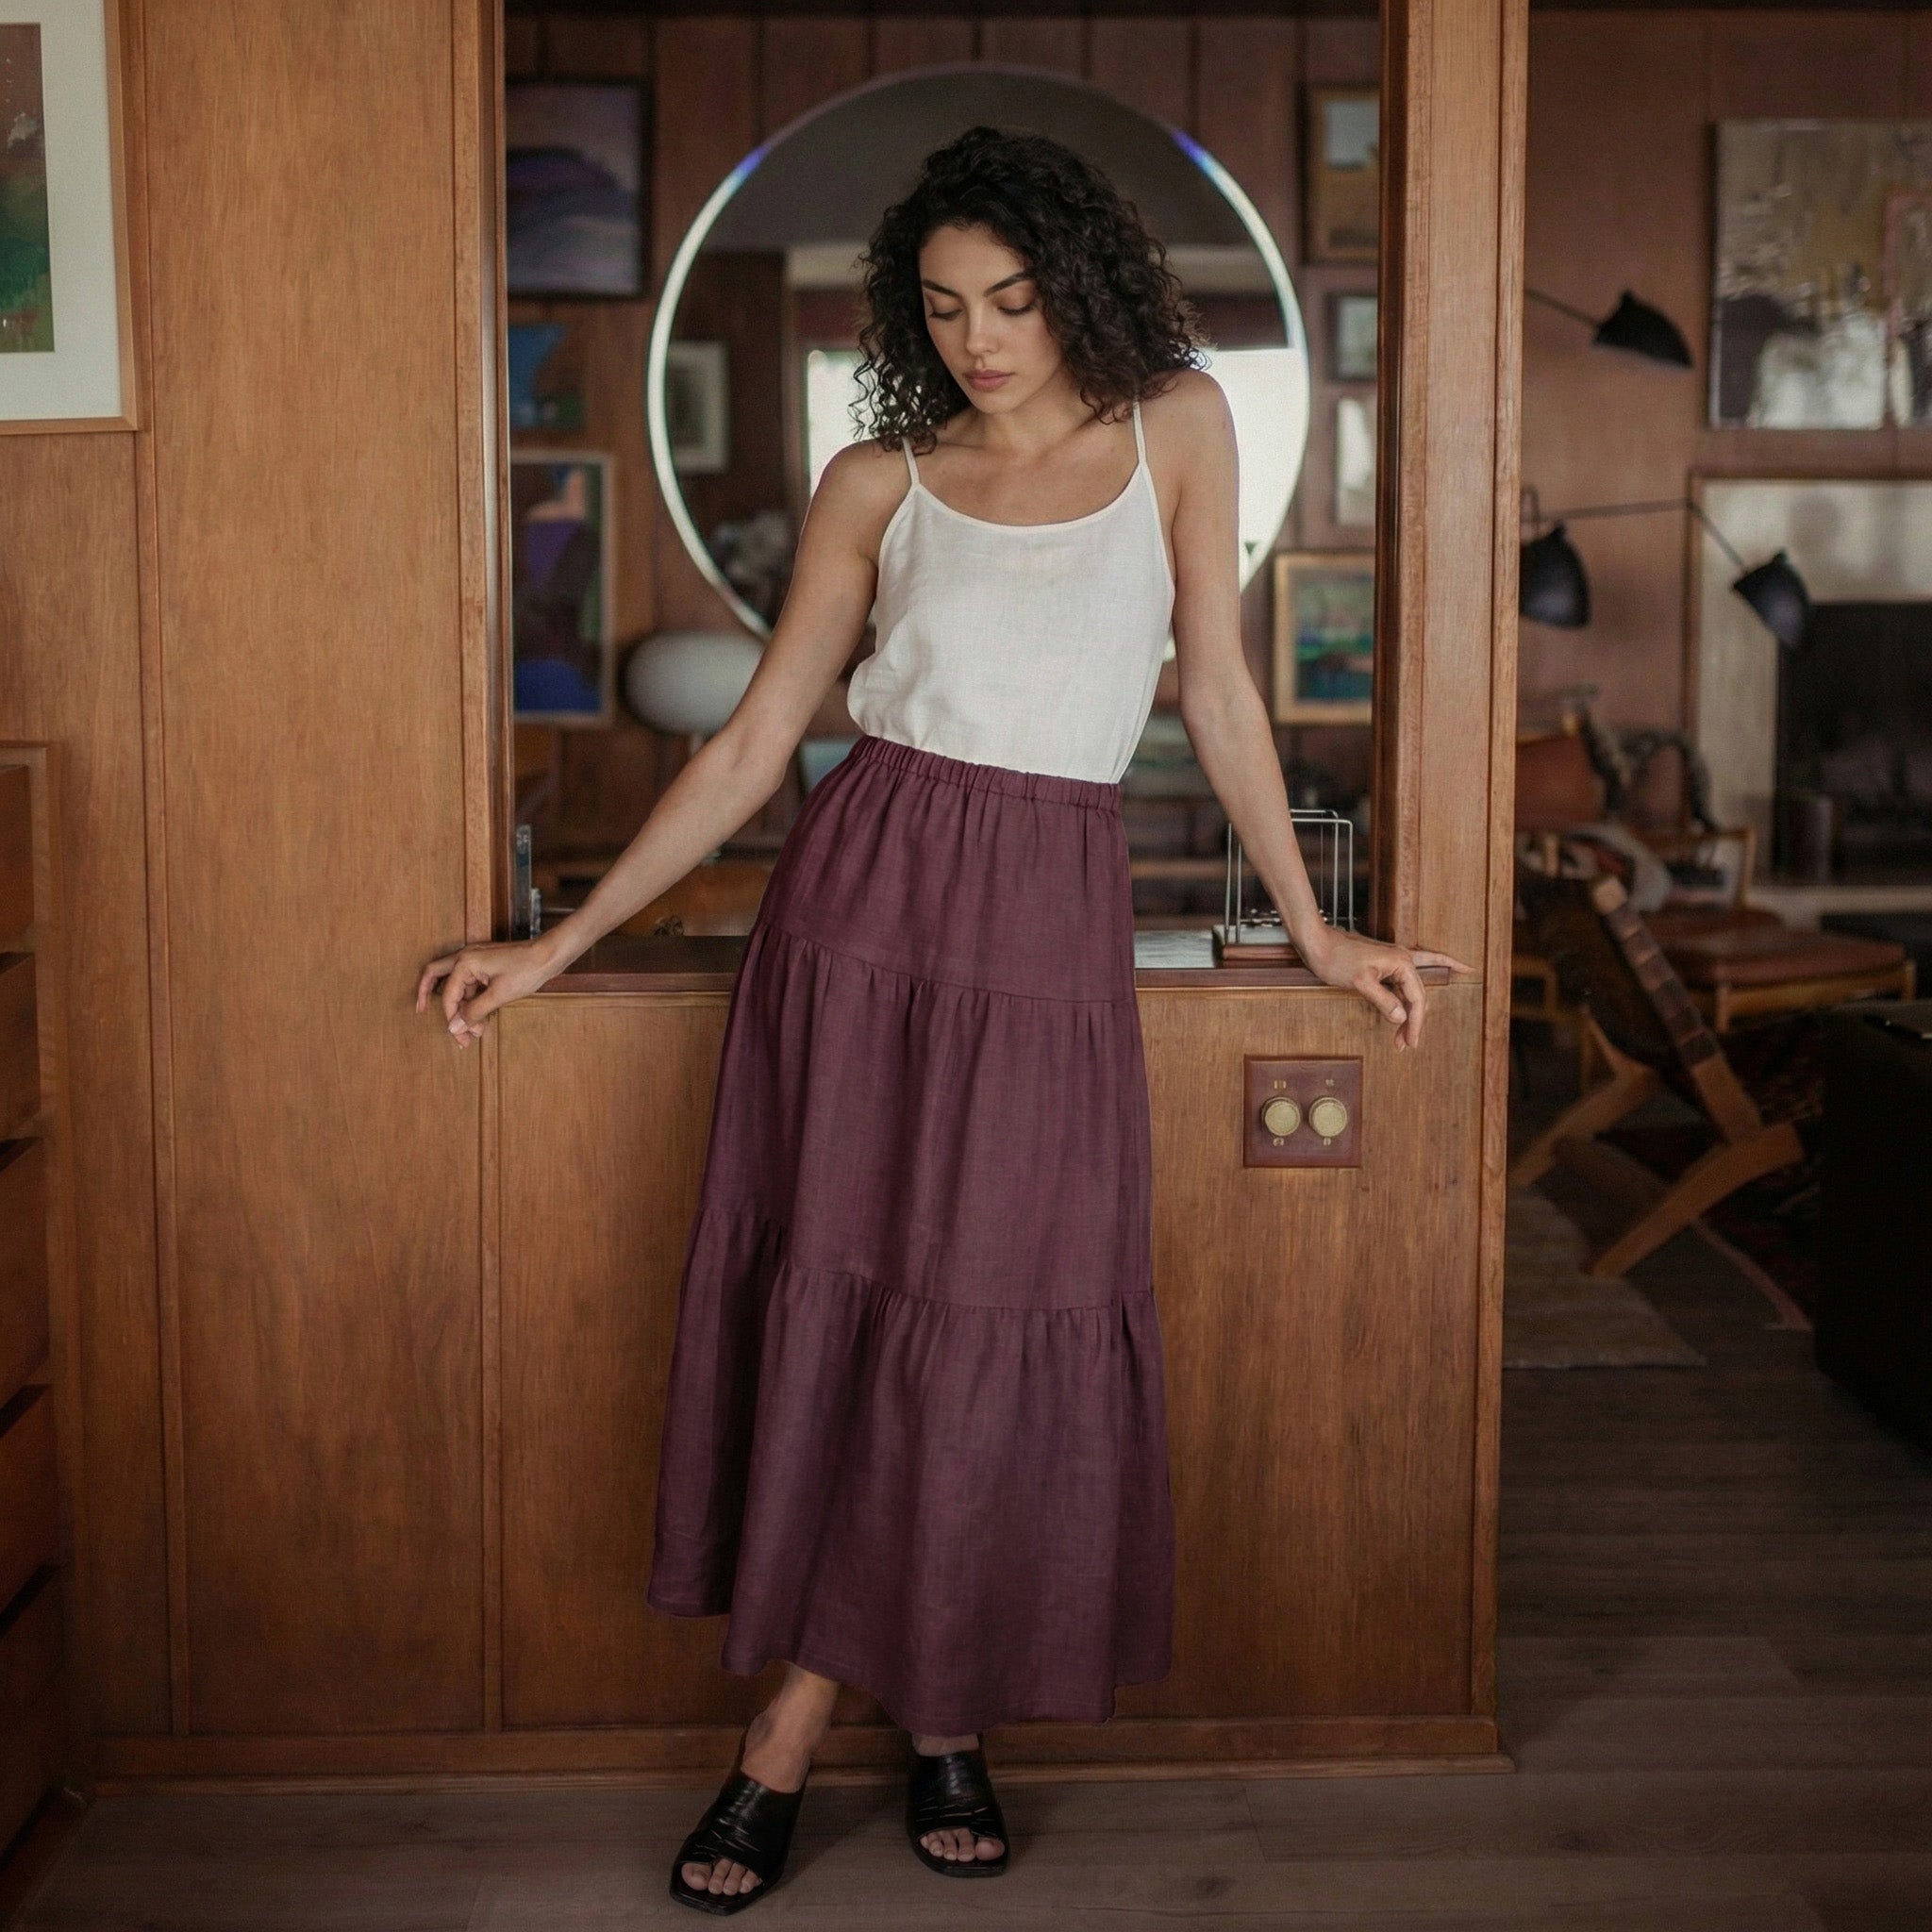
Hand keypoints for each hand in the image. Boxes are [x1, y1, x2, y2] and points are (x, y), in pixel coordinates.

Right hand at [415, 938, 557, 1047]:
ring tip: (473, 1030)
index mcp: (465, 962)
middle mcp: (465, 957)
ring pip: (456, 983)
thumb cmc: (527, 970)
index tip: (459, 1036)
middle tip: (420, 1010)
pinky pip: (470, 983)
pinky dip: (472, 1000)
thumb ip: (474, 1012)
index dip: (452, 1018)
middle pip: (435, 975)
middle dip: (428, 994)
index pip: (449, 995)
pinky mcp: (486, 964)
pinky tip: (480, 1018)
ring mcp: (475, 959)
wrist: (550, 955)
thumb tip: (454, 1028)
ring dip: (460, 1005)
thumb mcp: (499, 995)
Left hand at [1299, 926, 1475, 1050]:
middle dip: (1412, 1021)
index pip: (1416, 998)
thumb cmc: (1335, 959)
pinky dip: (1415, 987)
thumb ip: (1383, 1000)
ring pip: (1411, 991)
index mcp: (1402, 963)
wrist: (1317, 943)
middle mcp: (1403, 959)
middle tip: (1405, 1044)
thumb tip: (1402, 1018)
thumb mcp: (1360, 983)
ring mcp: (1395, 960)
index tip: (1410, 1042)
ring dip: (1411, 1012)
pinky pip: (1407, 977)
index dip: (1414, 1023)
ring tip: (1405, 1035)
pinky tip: (1448, 967)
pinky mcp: (1385, 963)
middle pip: (1416, 995)